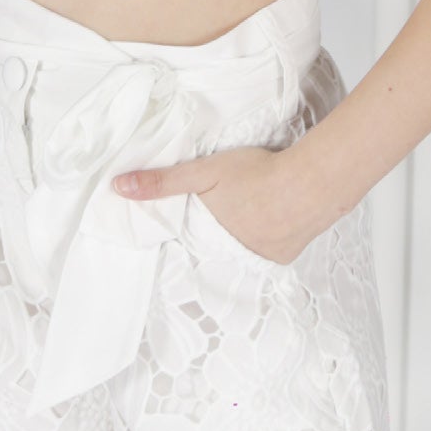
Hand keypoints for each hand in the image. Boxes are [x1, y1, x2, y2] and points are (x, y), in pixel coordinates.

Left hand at [109, 143, 312, 264]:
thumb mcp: (203, 171)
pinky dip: (271, 237)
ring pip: (245, 248)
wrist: (310, 183)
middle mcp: (232, 255)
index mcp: (208, 236)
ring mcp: (260, 259)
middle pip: (219, 244)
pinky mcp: (286, 257)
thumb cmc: (257, 173)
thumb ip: (163, 182)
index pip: (193, 238)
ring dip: (248, 233)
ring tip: (256, 210)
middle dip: (222, 230)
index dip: (196, 225)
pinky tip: (277, 217)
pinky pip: (271, 250)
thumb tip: (119, 188)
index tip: (201, 215)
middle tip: (235, 206)